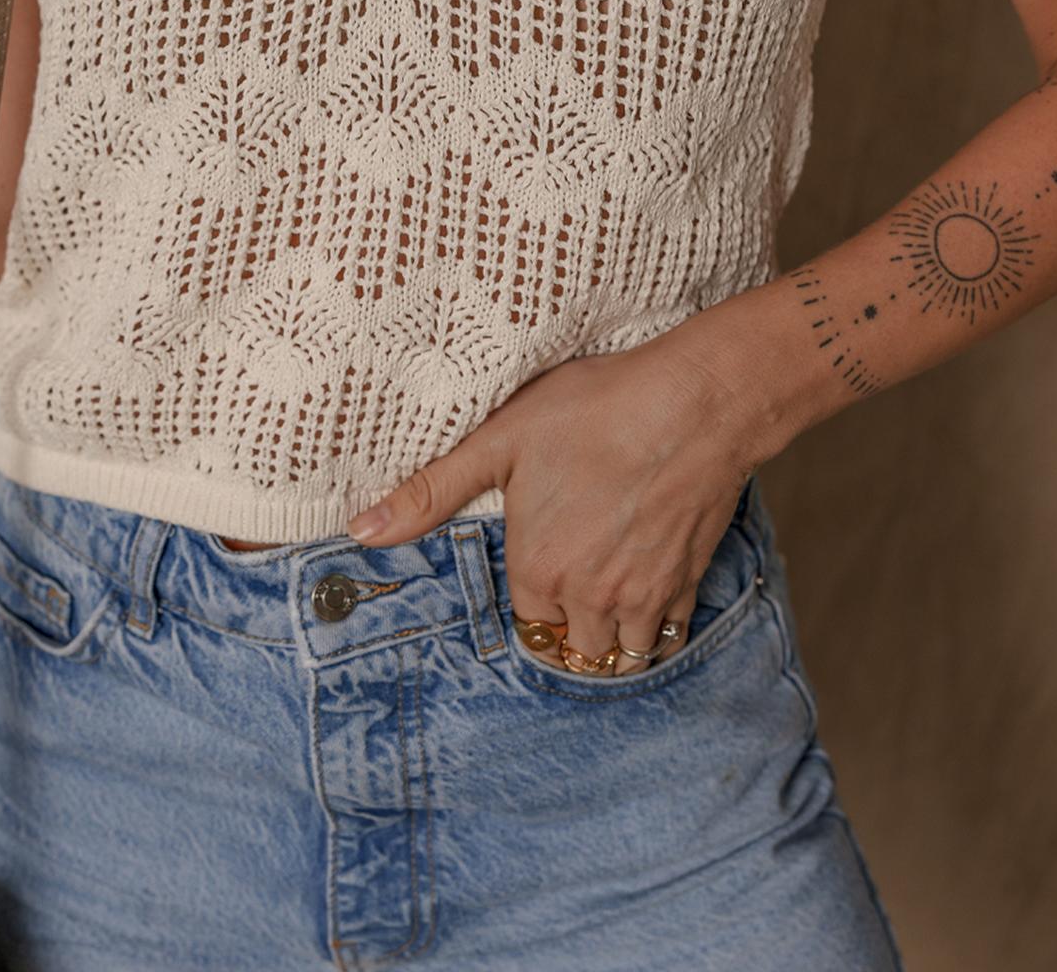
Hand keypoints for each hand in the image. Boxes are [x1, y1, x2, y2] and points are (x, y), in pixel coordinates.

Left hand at [344, 326, 770, 675]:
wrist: (696, 401)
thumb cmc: (595, 408)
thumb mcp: (500, 439)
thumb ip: (430, 492)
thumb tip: (359, 532)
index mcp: (538, 569)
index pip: (525, 622)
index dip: (529, 592)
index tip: (539, 563)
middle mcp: (590, 597)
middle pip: (571, 649)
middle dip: (567, 627)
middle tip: (571, 582)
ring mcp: (644, 597)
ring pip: (620, 655)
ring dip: (610, 638)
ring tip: (604, 595)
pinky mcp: (688, 584)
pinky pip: (667, 639)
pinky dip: (656, 628)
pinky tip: (648, 589)